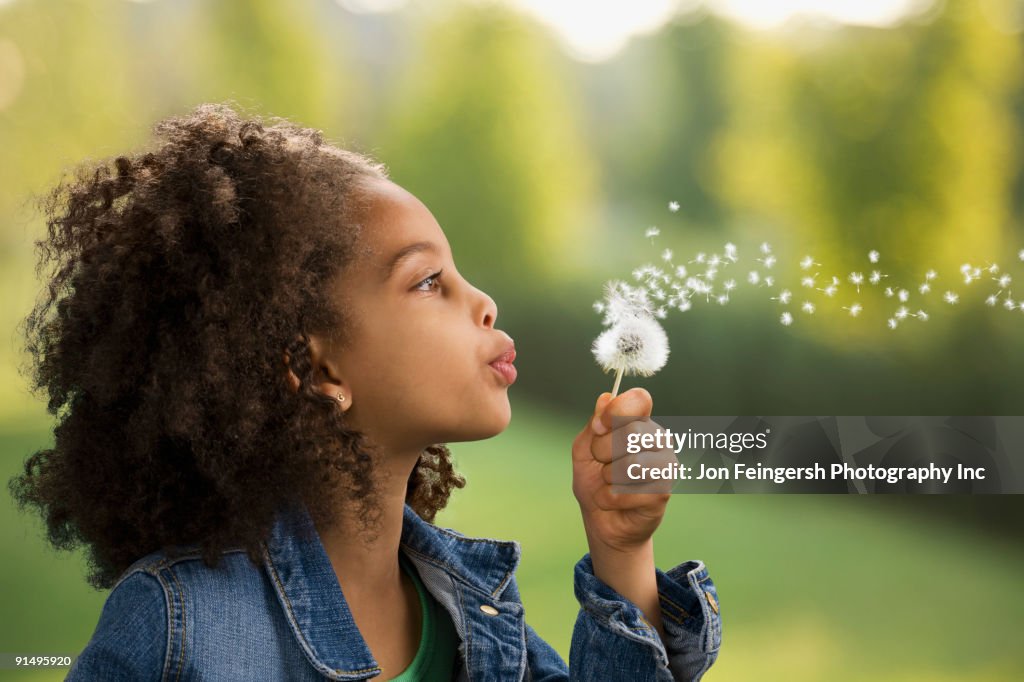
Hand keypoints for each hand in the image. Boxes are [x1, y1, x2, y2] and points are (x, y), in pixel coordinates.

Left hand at [571, 388, 673, 553]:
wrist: (601, 519)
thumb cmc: (595, 479)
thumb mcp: (585, 448)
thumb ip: (595, 424)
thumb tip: (605, 398)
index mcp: (641, 422)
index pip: (640, 399)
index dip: (616, 411)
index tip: (599, 427)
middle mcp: (659, 440)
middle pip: (632, 432)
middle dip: (602, 449)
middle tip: (601, 462)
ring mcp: (665, 466)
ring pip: (631, 464)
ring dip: (607, 477)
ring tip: (609, 482)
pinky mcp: (662, 493)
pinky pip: (625, 492)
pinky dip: (608, 498)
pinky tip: (614, 501)